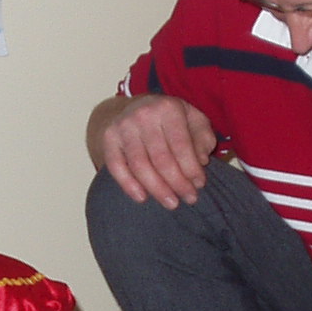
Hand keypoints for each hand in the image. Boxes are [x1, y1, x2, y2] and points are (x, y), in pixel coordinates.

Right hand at [90, 94, 216, 207]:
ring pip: (139, 165)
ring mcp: (123, 126)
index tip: (199, 185)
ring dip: (157, 189)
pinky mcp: (109, 138)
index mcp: (168, 108)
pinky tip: (142, 198)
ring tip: (171, 203)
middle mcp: (144, 114)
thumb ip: (202, 139)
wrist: (137, 107)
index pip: (181, 144)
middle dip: (177, 183)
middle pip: (161, 158)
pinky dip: (128, 185)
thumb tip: (201, 161)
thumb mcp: (194, 120)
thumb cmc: (172, 119)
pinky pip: (116, 166)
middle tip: (189, 199)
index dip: (191, 168)